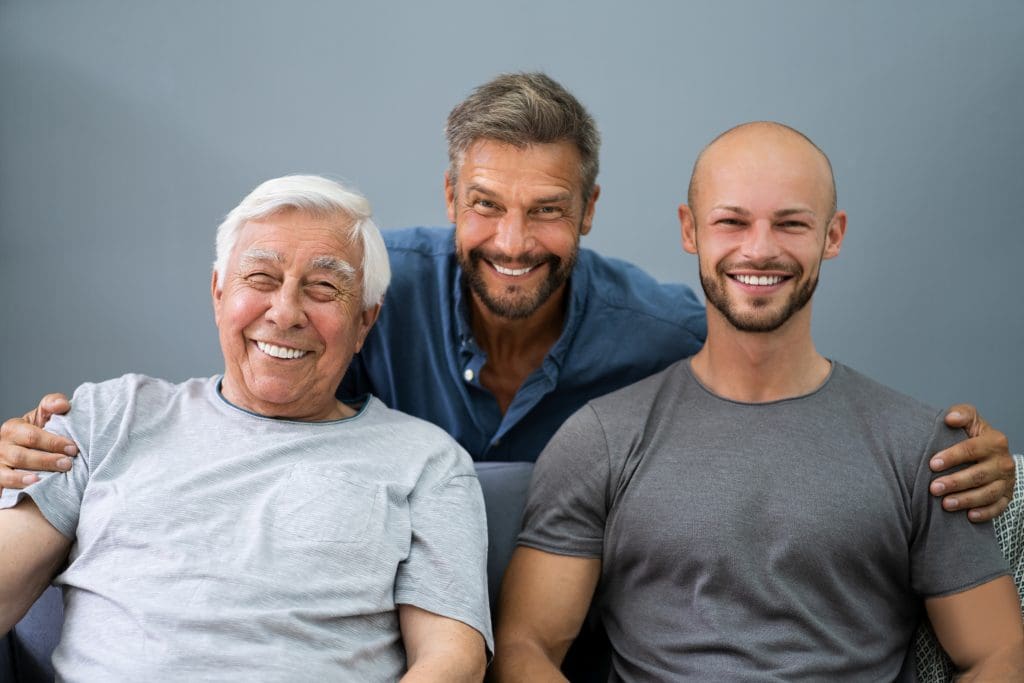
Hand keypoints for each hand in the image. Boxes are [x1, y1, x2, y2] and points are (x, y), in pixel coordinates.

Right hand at [0, 394, 75, 492]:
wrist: (24, 454)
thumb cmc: (37, 435)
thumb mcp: (42, 416)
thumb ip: (52, 405)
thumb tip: (62, 405)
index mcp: (13, 428)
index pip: (32, 435)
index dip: (53, 442)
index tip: (73, 449)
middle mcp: (2, 446)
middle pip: (22, 455)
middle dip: (47, 460)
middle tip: (67, 464)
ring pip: (10, 471)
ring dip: (31, 475)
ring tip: (50, 477)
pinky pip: (4, 483)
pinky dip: (18, 484)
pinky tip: (33, 485)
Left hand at [929, 404, 1015, 522]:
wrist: (991, 453)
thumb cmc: (973, 436)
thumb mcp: (970, 420)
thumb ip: (961, 414)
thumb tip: (950, 418)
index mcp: (995, 441)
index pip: (971, 449)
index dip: (952, 457)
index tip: (932, 464)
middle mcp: (1004, 462)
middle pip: (978, 475)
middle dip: (955, 482)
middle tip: (933, 488)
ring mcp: (1006, 481)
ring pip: (987, 494)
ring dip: (966, 500)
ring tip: (945, 504)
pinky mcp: (1007, 496)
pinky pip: (998, 508)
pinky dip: (985, 513)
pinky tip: (969, 516)